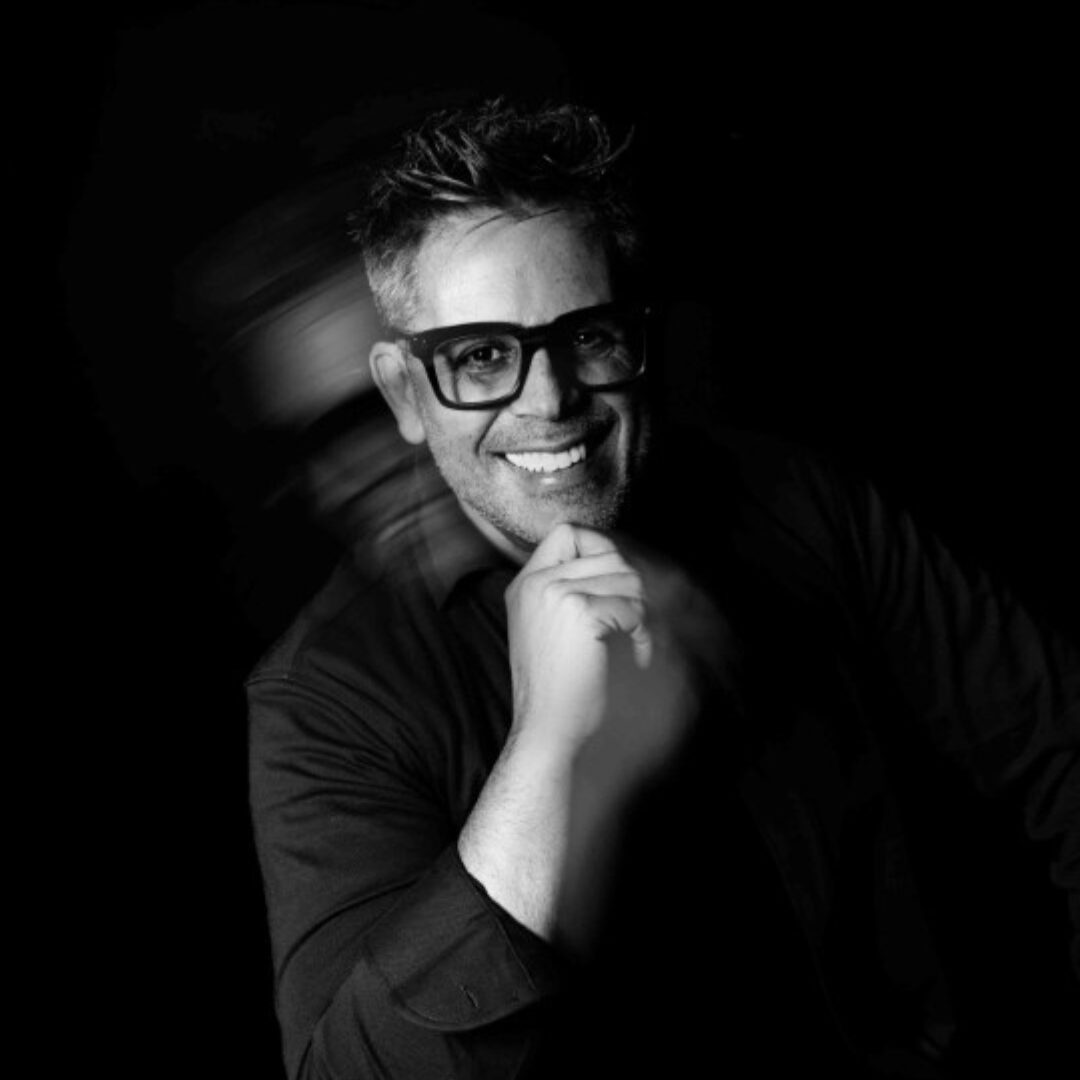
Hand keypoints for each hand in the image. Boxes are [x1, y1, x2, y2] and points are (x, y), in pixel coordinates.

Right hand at [505, 523, 650, 752]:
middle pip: (608, 553)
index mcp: (525, 584)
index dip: (601, 551)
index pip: (568, 533)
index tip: (616, 590)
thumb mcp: (549, 629)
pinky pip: (633, 606)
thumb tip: (625, 562)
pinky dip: (644, 632)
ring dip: (642, 611)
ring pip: (627, 577)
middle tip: (636, 626)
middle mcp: (536, 582)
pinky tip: (638, 656)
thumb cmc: (557, 690)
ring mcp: (555, 592)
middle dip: (632, 590)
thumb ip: (571, 590)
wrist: (548, 730)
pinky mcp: (580, 611)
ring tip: (637, 642)